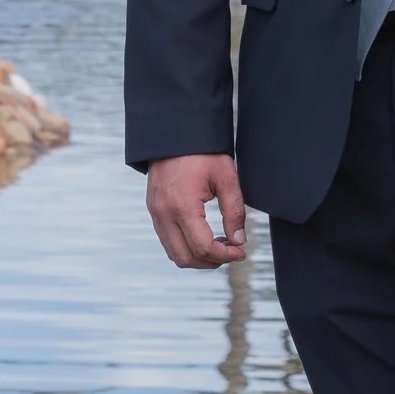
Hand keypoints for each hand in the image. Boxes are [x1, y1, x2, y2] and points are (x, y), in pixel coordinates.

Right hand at [145, 153, 245, 267]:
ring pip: (174, 253)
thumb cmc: (203, 151)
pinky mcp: (153, 209)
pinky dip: (185, 246)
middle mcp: (163, 213)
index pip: (203, 248)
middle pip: (185, 258)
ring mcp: (155, 212)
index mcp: (182, 206)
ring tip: (219, 244)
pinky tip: (203, 235)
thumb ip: (234, 212)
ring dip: (197, 256)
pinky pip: (167, 240)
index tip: (241, 251)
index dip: (225, 256)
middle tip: (231, 251)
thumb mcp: (226, 178)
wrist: (175, 131)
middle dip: (211, 262)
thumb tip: (238, 241)